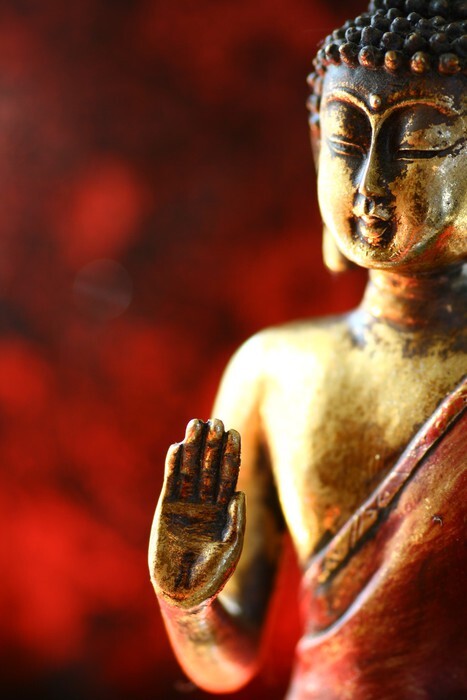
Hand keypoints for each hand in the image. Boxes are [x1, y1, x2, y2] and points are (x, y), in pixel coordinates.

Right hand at [149, 418, 244, 608]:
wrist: (184, 592)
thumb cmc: (213, 574)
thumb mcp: (231, 547)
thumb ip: (236, 521)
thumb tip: (239, 493)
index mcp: (225, 509)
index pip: (229, 474)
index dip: (231, 454)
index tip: (234, 432)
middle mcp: (206, 502)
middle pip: (210, 466)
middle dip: (212, 444)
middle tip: (215, 420)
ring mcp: (186, 505)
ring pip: (190, 469)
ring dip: (192, 447)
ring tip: (195, 424)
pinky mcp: (166, 510)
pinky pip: (171, 482)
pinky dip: (173, 465)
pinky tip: (177, 447)